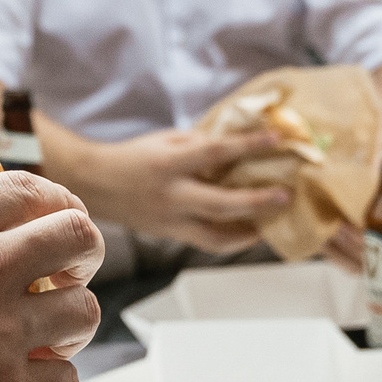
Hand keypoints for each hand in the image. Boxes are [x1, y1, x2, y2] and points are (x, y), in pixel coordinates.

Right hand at [61, 126, 293, 253]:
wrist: (97, 184)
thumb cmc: (133, 157)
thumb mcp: (166, 140)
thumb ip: (199, 144)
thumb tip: (237, 144)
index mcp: (169, 164)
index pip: (215, 152)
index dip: (248, 145)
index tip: (277, 139)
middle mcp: (171, 196)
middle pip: (221, 204)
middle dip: (257, 201)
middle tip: (285, 195)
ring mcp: (170, 220)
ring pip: (216, 236)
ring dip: (249, 231)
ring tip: (271, 222)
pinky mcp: (171, 235)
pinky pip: (207, 242)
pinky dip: (231, 240)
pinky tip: (248, 231)